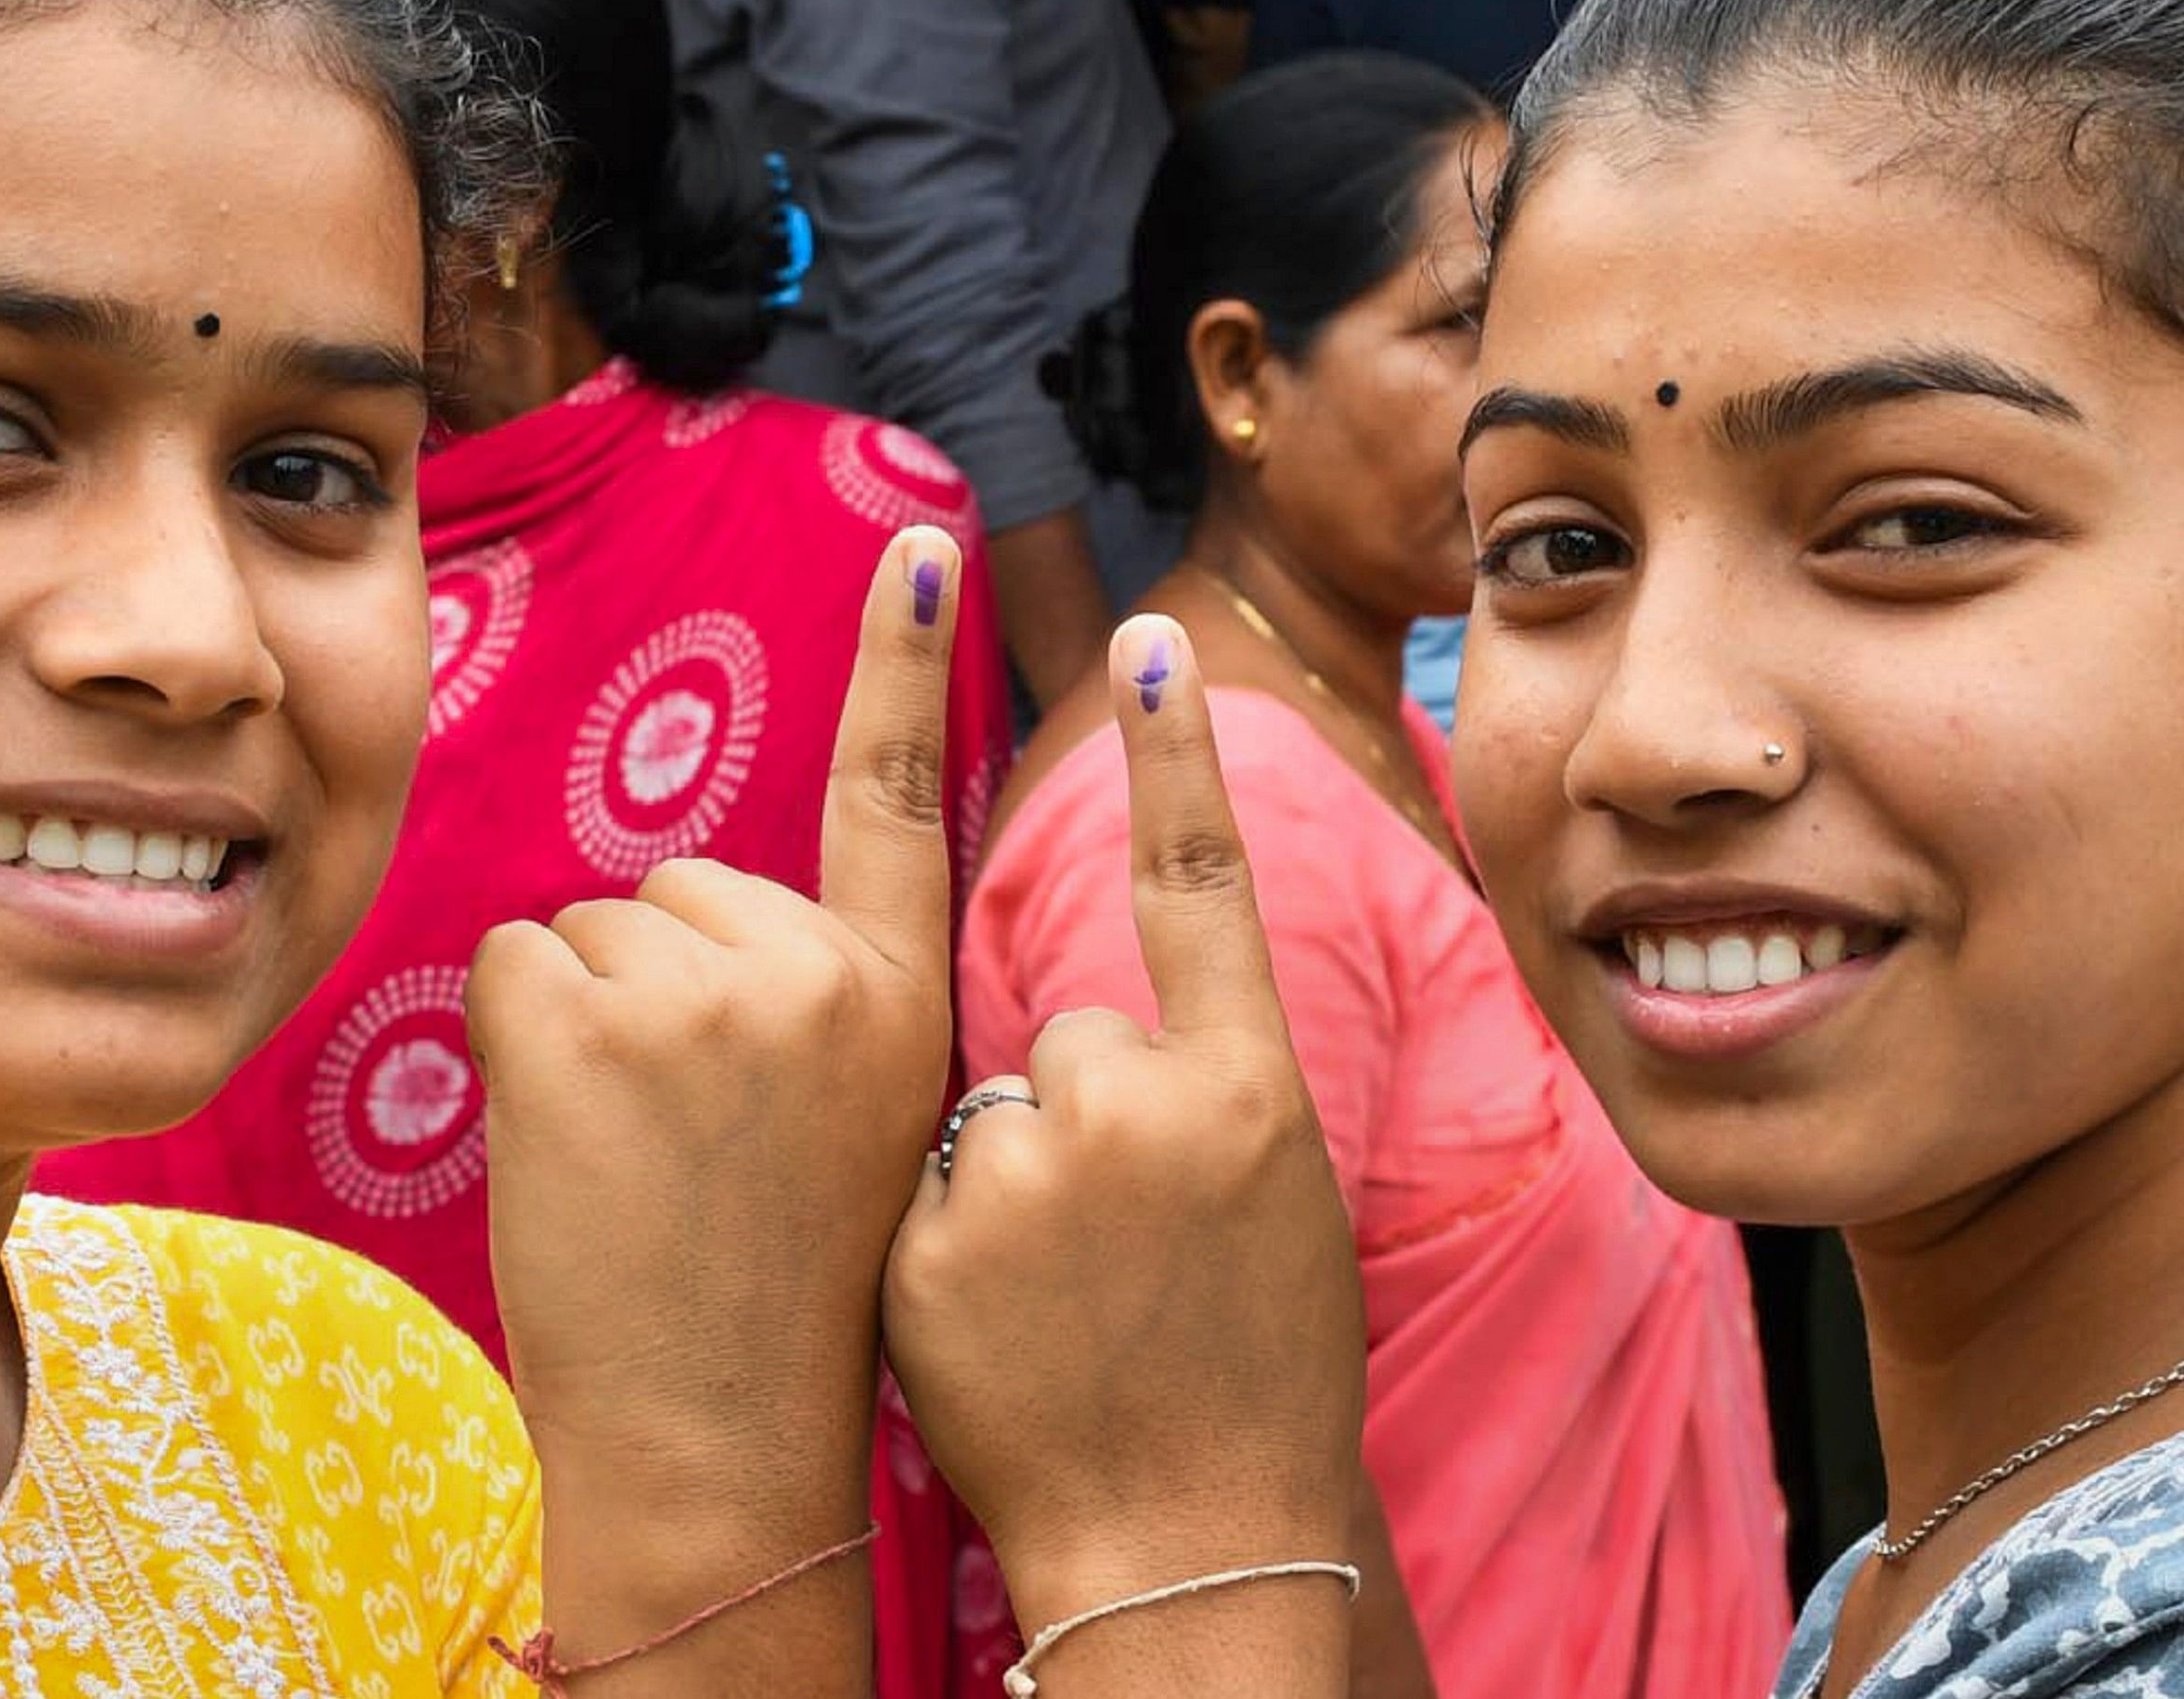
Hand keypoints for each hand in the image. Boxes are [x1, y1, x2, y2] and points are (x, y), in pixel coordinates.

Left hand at [470, 525, 965, 1683]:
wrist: (718, 1445)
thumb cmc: (771, 1294)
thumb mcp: (854, 1120)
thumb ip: (810, 997)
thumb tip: (698, 912)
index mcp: (897, 995)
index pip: (904, 791)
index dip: (910, 657)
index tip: (928, 538)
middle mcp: (816, 969)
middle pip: (687, 884)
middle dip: (662, 984)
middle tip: (691, 1137)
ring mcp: (702, 990)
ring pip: (592, 930)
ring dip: (589, 1026)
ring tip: (642, 1158)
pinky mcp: (585, 1018)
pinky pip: (516, 966)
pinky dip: (521, 1047)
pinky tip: (575, 1147)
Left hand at [883, 614, 1366, 1633]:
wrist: (1190, 1551)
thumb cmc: (1244, 1386)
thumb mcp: (1270, 1209)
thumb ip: (1195, 1094)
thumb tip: (1106, 1028)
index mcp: (1251, 1089)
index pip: (1203, 881)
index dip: (1176, 755)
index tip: (1152, 631)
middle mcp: (1143, 1101)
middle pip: (1045, 1027)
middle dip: (1039, 1114)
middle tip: (1095, 1254)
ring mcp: (1029, 1166)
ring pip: (966, 1102)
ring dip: (976, 1177)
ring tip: (1043, 1305)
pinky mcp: (926, 1234)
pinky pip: (913, 1185)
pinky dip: (928, 1244)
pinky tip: (980, 1329)